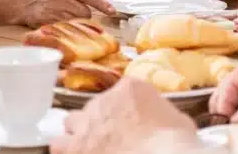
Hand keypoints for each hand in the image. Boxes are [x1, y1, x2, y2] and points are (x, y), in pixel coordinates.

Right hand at [16, 0, 116, 27]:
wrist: (27, 4)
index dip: (102, 4)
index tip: (112, 11)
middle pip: (85, 12)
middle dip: (83, 16)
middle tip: (73, 13)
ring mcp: (55, 9)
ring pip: (77, 22)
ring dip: (75, 23)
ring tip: (65, 18)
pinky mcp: (49, 21)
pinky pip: (66, 29)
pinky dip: (67, 30)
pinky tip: (61, 25)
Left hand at [50, 77, 198, 153]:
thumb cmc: (174, 143)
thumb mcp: (179, 120)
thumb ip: (163, 114)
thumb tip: (163, 123)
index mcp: (131, 89)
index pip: (120, 94)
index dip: (123, 111)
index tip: (129, 123)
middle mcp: (104, 100)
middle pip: (93, 108)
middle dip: (99, 122)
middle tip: (110, 140)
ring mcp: (87, 122)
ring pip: (71, 122)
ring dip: (78, 133)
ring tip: (88, 148)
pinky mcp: (76, 146)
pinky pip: (58, 145)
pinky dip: (65, 150)